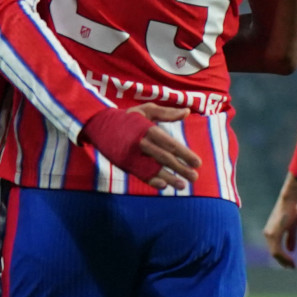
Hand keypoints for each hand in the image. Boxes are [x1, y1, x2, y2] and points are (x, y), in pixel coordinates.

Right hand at [80, 103, 202, 190]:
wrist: (98, 124)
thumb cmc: (128, 117)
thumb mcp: (146, 110)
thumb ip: (167, 113)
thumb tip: (187, 112)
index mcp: (147, 129)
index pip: (169, 144)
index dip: (184, 154)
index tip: (198, 163)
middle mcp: (139, 143)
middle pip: (163, 157)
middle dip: (180, 168)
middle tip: (195, 177)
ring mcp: (131, 154)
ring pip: (152, 168)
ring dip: (169, 178)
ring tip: (183, 186)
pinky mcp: (124, 163)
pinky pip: (139, 173)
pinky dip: (151, 180)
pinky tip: (163, 185)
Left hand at [263, 180, 296, 268]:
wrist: (290, 200)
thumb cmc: (292, 210)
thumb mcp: (292, 227)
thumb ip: (291, 238)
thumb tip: (291, 250)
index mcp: (272, 232)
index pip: (275, 249)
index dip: (283, 258)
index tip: (291, 263)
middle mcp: (268, 234)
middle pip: (274, 253)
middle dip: (283, 262)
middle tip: (292, 267)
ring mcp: (270, 234)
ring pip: (275, 253)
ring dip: (284, 261)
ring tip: (293, 266)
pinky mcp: (274, 234)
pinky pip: (278, 250)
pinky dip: (285, 257)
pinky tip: (292, 260)